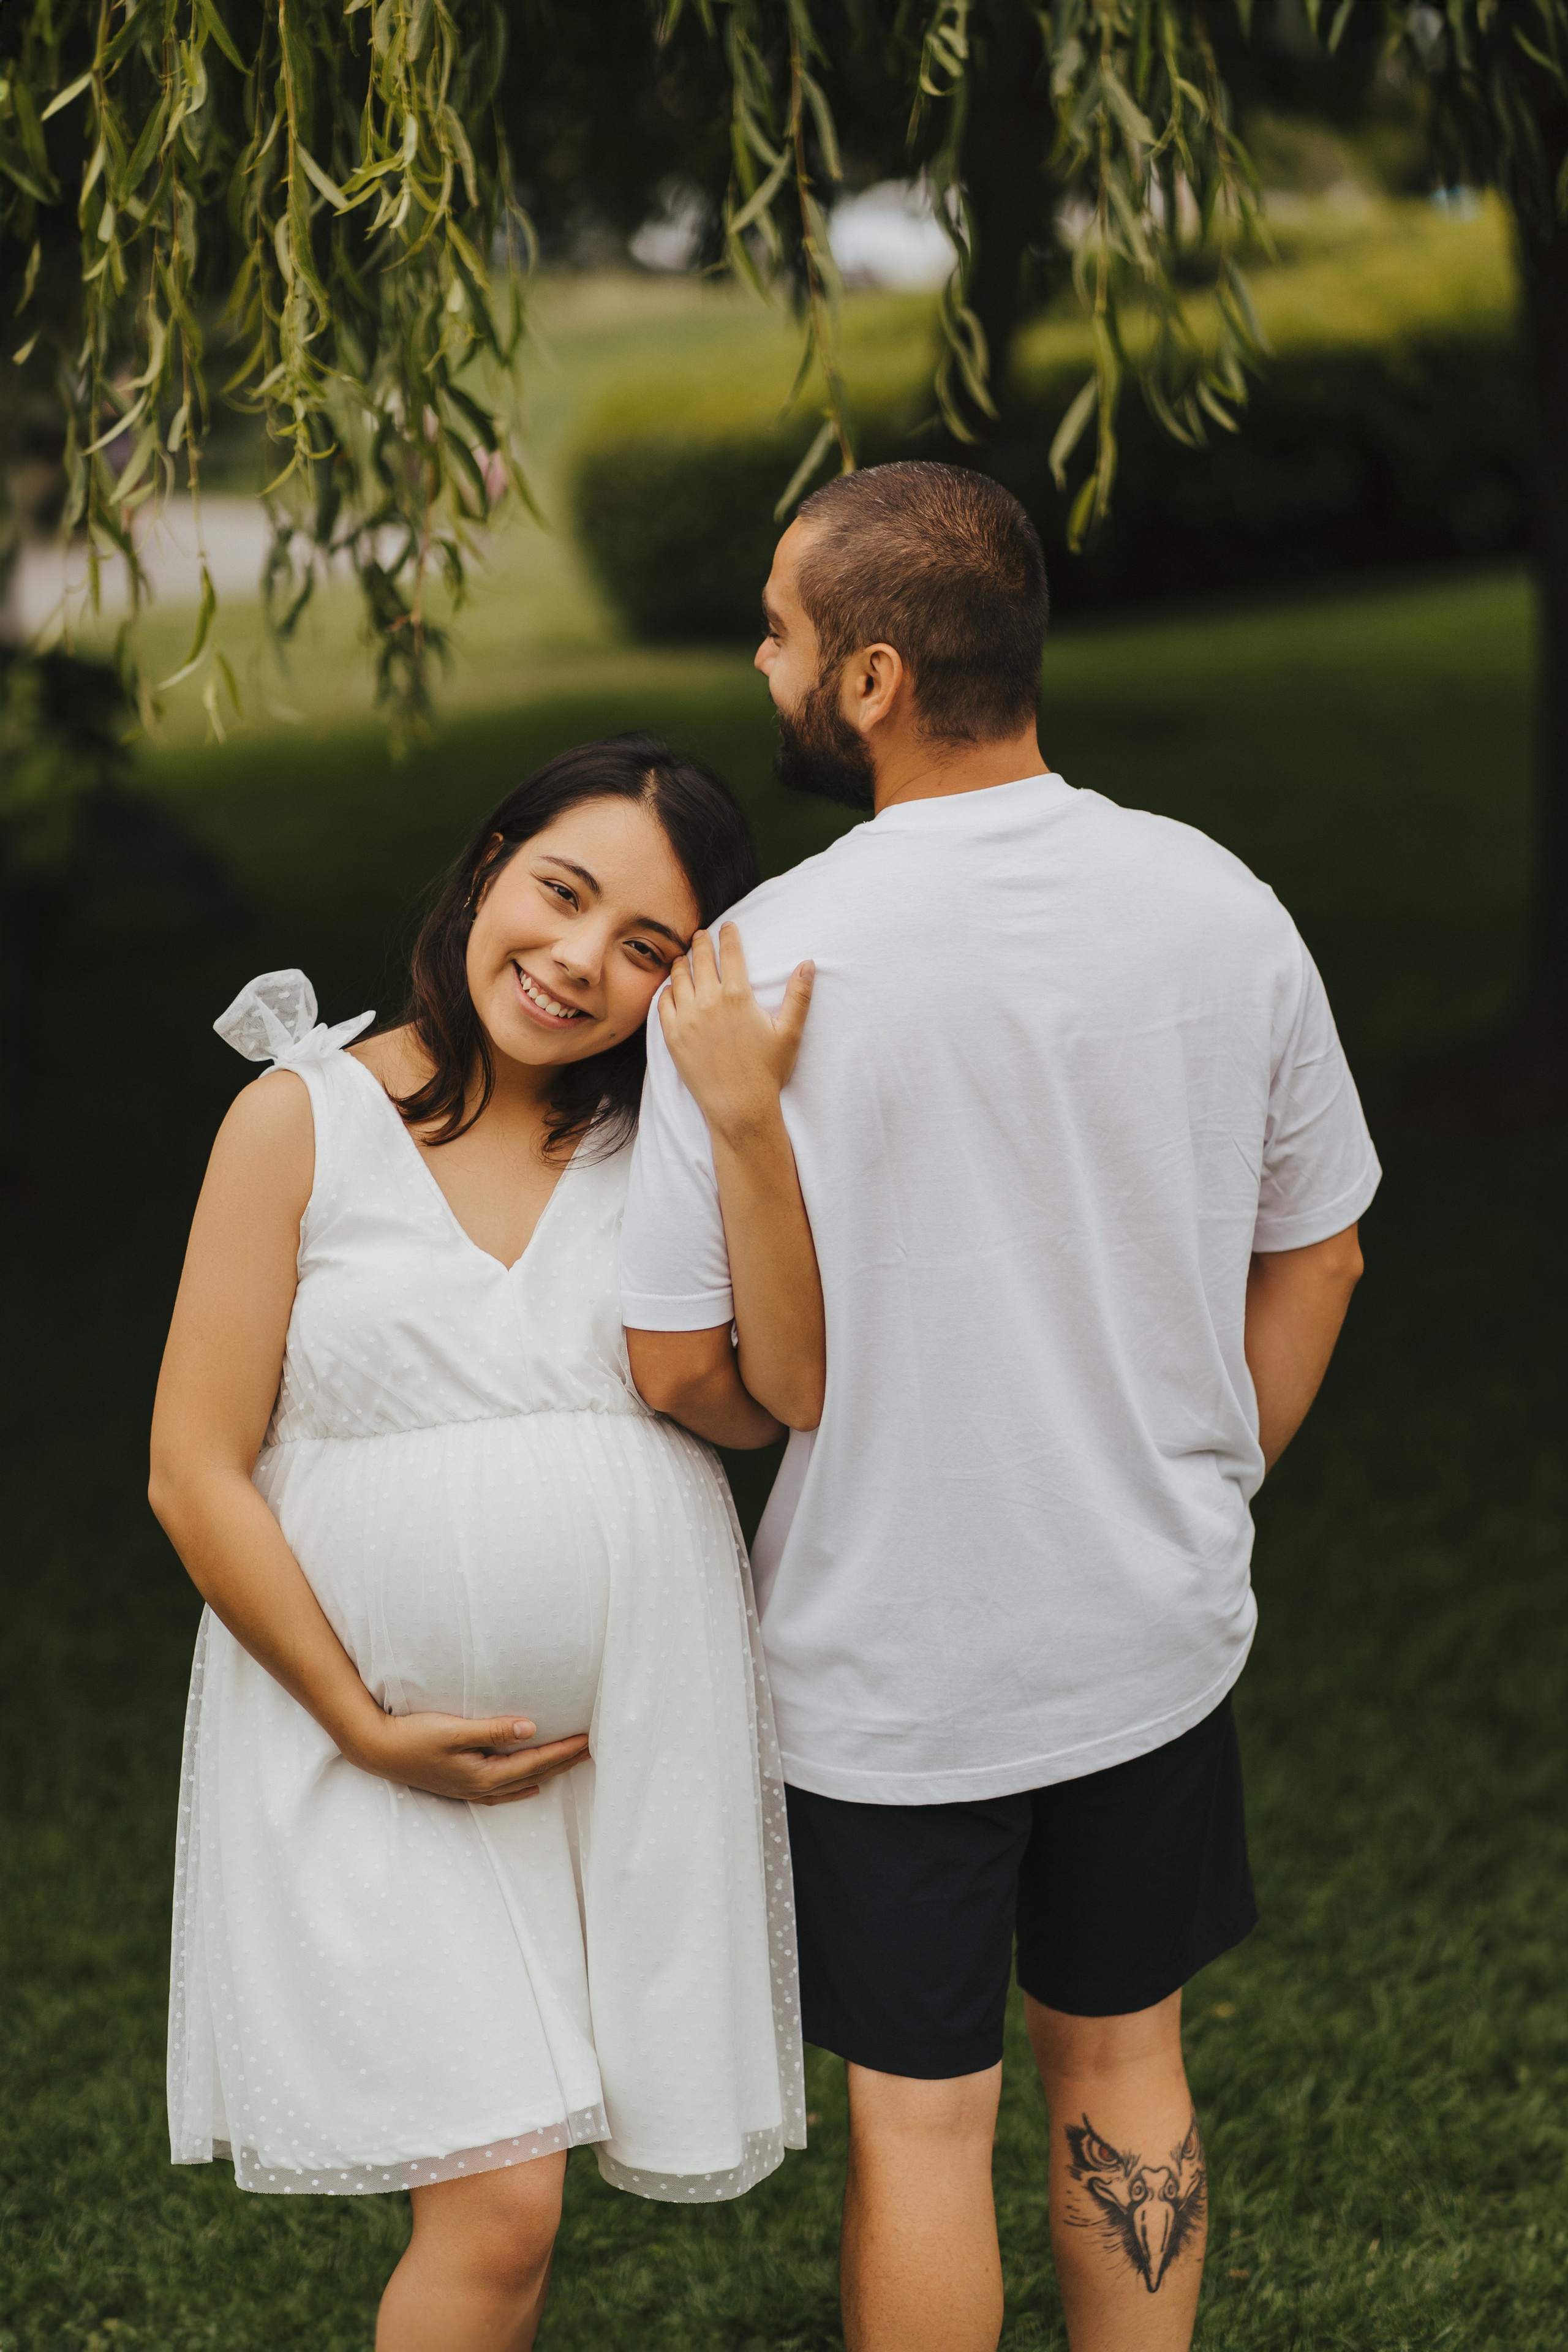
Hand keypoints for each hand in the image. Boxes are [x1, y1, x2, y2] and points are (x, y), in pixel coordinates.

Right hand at [353, 1711, 590, 1805]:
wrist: (378, 1750)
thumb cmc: (414, 1736)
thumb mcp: (455, 1729)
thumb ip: (493, 1730)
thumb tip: (531, 1728)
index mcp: (484, 1776)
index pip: (535, 1762)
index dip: (563, 1751)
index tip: (588, 1739)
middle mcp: (482, 1788)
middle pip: (534, 1775)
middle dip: (563, 1762)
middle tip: (592, 1749)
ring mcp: (471, 1791)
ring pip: (520, 1784)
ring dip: (547, 1773)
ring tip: (570, 1763)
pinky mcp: (461, 1786)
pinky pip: (502, 1792)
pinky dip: (521, 1787)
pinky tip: (530, 1785)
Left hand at [659, 923, 813, 1139]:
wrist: (739, 1106)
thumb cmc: (767, 1071)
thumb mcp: (790, 1033)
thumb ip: (799, 995)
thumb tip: (809, 963)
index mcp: (738, 996)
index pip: (730, 953)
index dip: (729, 935)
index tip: (727, 926)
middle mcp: (709, 1002)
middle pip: (701, 959)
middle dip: (701, 942)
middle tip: (701, 934)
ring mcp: (687, 1018)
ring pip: (678, 976)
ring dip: (682, 962)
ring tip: (685, 958)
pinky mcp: (672, 1036)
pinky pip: (663, 1002)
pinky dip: (667, 990)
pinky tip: (671, 988)